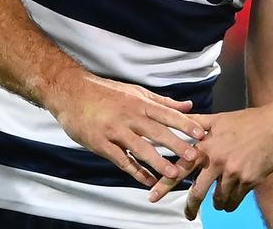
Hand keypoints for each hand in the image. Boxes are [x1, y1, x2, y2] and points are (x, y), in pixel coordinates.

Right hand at [50, 72, 205, 186]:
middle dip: (177, 145)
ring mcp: (115, 131)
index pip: (167, 114)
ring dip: (158, 162)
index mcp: (139, 103)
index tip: (201, 134)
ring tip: (174, 174)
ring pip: (140, 148)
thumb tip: (188, 105)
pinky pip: (121, 160)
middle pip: (157, 132)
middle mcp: (130, 116)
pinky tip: (148, 181)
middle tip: (194, 156)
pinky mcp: (101, 144)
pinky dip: (135, 171)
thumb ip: (163, 101)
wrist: (71, 93)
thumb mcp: (136, 92)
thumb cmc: (106, 92)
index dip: (184, 124)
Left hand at [148, 106, 272, 218]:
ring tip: (219, 200)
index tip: (152, 197)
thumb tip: (178, 118)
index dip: (165, 184)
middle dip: (191, 207)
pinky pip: (236, 199)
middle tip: (188, 214)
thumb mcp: (219, 119)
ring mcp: (233, 172)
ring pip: (219, 199)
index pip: (180, 168)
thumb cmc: (248, 121)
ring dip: (218, 203)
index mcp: (207, 146)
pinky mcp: (249, 180)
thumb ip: (197, 123)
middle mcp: (217, 160)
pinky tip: (234, 196)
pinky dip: (233, 201)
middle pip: (197, 193)